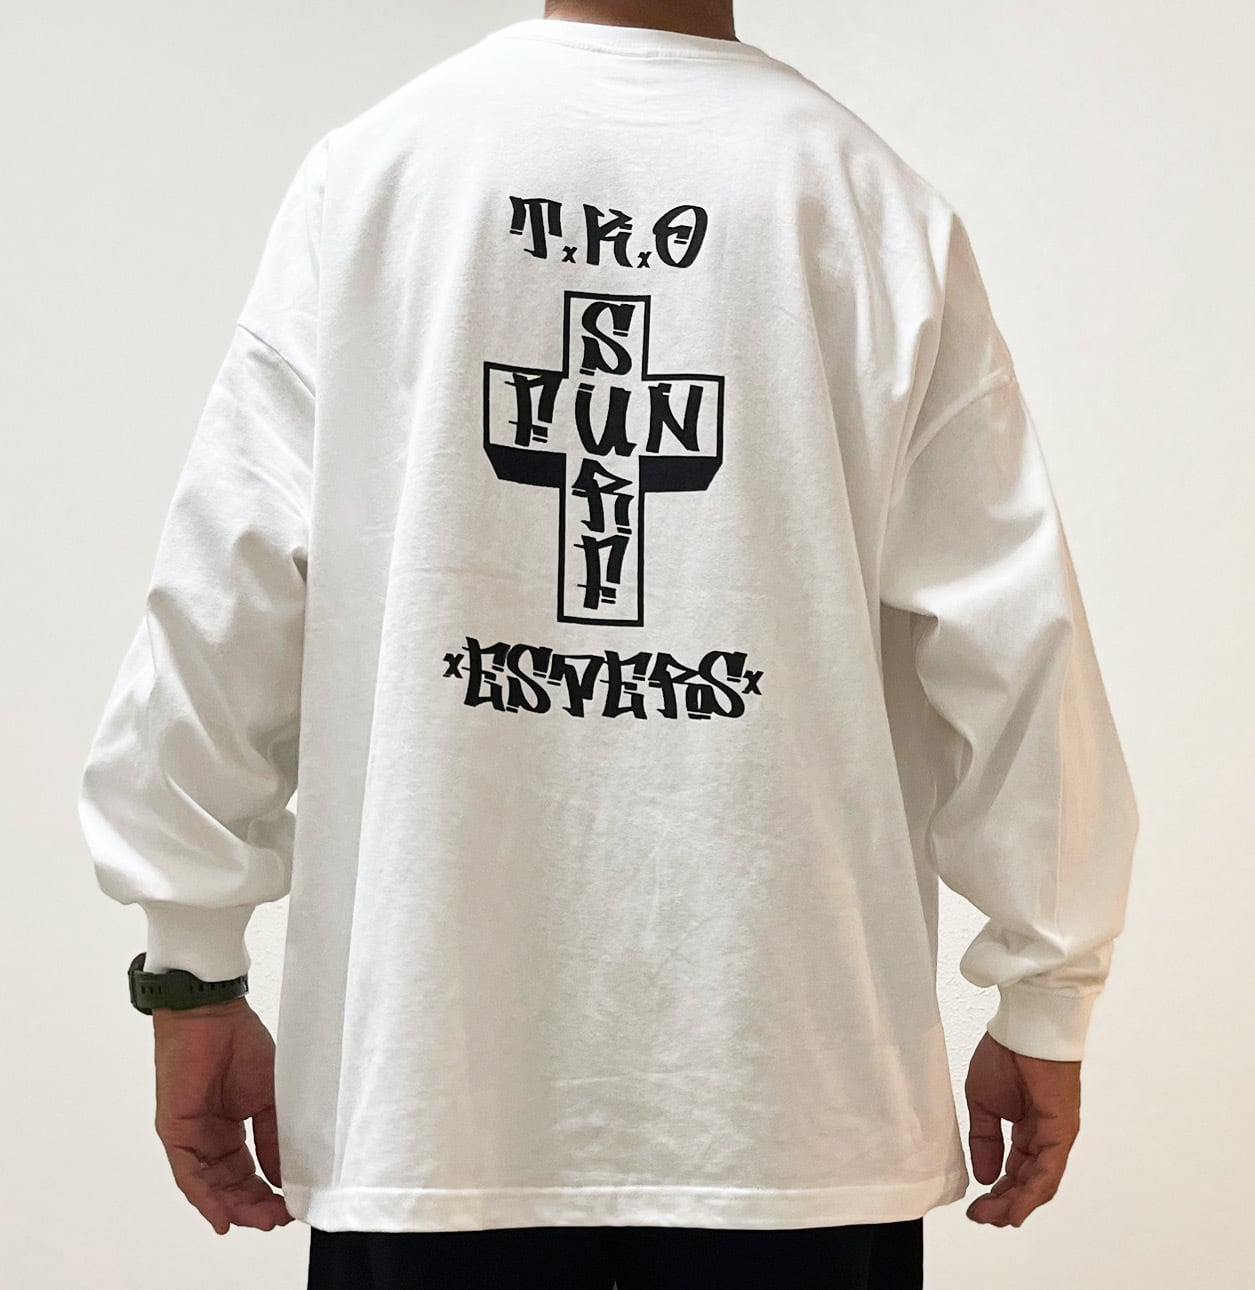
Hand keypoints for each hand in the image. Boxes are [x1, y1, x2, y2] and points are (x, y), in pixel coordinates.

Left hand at [152, 996, 292, 1233]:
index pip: (248, 1172)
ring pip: (209, 1186)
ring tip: (260, 1220)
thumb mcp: (269, 1097)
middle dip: (253, 1205)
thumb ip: (273, 1136)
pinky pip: (188, 1175)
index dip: (268, 1192)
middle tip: (278, 1219)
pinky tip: (223, 1217)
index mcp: (232, 1127)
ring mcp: (190, 1137)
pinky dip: (205, 1199)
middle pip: (229, 1185)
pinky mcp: (175, 1133)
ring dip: (234, 1207)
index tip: (291, 1206)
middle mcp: (209, 1138)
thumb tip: (286, 1176)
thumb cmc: (241, 1044)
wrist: (213, 1015)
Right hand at [963, 1030, 1080, 1227]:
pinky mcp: (1062, 1132)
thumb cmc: (1006, 1053)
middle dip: (1003, 1203)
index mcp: (1027, 1129)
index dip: (995, 1191)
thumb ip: (986, 1140)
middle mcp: (1045, 1137)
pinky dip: (1032, 1194)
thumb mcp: (984, 1103)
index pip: (1015, 1171)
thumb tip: (985, 1175)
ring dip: (1016, 1205)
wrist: (1023, 1026)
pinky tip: (1015, 1210)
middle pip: (1027, 1182)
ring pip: (1039, 1183)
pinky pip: (1048, 1171)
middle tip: (981, 1216)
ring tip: (993, 1217)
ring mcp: (1056, 1136)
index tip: (975, 1206)